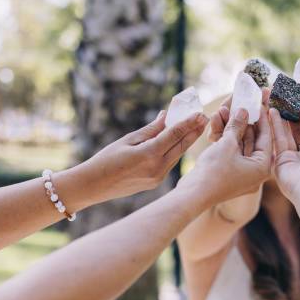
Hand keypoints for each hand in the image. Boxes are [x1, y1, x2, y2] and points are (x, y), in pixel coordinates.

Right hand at [78, 110, 208, 202]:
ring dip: (187, 141)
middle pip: (181, 146)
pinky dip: (175, 151)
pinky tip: (181, 142)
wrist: (94, 186)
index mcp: (149, 155)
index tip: (200, 113)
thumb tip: (166, 117)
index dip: (188, 123)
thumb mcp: (127, 140)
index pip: (174, 135)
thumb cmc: (106, 160)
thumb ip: (150, 130)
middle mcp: (157, 168)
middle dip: (194, 132)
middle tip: (205, 118)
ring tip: (196, 127)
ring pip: (177, 156)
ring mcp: (158, 178)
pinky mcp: (156, 183)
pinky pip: (169, 163)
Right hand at [181, 106, 271, 206]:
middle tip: (242, 104)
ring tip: (225, 108)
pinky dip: (226, 138)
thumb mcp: (227, 144)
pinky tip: (218, 120)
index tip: (259, 103)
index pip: (266, 137)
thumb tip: (243, 111)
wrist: (193, 194)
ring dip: (232, 127)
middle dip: (244, 121)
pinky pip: (231, 151)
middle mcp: (256, 172)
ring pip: (240, 144)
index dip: (261, 118)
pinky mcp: (230, 173)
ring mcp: (242, 173)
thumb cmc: (214, 171)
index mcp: (262, 168)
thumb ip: (237, 126)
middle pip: (253, 140)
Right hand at [270, 106, 299, 200]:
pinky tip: (272, 112)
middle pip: (296, 128)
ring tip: (274, 101)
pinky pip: (278, 140)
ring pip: (286, 133)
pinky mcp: (280, 161)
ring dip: (280, 117)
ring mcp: (293, 157)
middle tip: (282, 97)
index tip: (296, 99)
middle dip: (289, 113)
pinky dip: (275, 126)